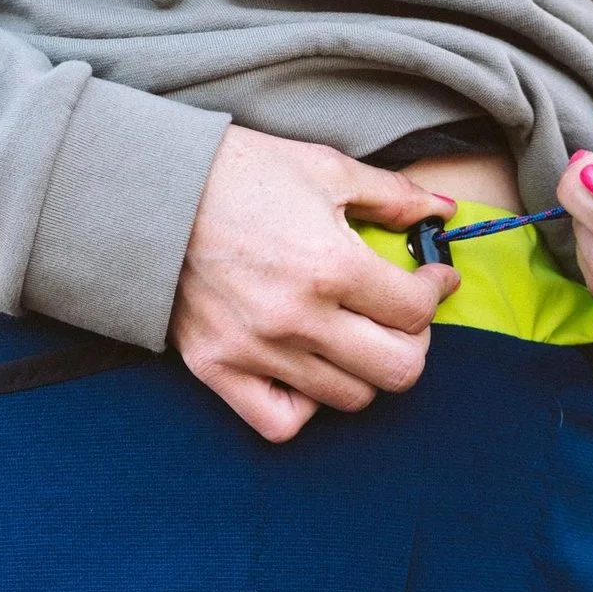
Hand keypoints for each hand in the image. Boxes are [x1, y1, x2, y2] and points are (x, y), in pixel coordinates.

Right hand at [171, 127, 460, 441]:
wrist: (151, 190)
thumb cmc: (238, 173)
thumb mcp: (324, 168)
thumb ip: (392, 196)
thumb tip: (442, 212)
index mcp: (331, 266)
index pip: (416, 311)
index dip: (435, 290)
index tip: (432, 277)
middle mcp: (297, 319)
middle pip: (398, 370)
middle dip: (415, 341)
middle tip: (402, 315)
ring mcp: (256, 351)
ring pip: (349, 398)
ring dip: (365, 370)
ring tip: (355, 337)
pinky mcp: (217, 368)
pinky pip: (280, 423)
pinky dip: (305, 407)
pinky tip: (308, 371)